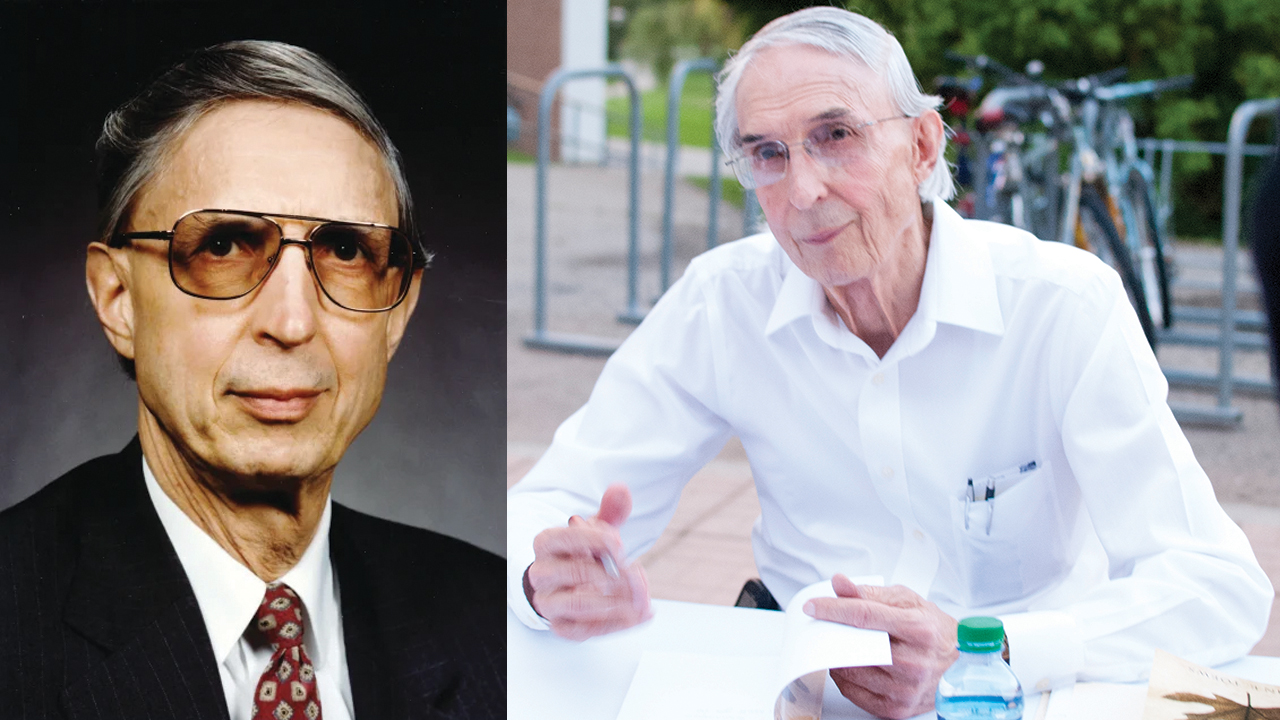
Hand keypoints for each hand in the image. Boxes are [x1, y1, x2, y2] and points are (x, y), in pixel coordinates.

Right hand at [525, 484, 652, 639]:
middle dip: (613, 573)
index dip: (597, 540)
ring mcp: (549, 602)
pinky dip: (614, 624)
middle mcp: (542, 573)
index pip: (565, 538)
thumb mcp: (596, 531)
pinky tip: (636, 614)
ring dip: (616, 601)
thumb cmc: (583, 554)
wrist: (567, 585)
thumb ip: (610, 511)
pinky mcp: (560, 626)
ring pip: (578, 604)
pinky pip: (583, 631)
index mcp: (546, 543)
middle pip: (575, 572)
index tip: (621, 545)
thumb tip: (620, 490)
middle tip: (637, 573)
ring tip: (640, 597)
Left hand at [803, 574, 957, 719]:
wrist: (962, 664)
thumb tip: (840, 584)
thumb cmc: (935, 630)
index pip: (864, 616)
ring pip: (851, 673)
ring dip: (836, 657)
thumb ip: (871, 593)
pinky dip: (845, 678)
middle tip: (824, 627)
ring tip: (840, 644)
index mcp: (918, 629)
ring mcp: (905, 689)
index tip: (813, 606)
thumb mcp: (908, 601)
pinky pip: (855, 694)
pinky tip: (849, 665)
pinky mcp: (897, 708)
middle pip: (854, 647)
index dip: (833, 609)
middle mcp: (914, 662)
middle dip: (832, 635)